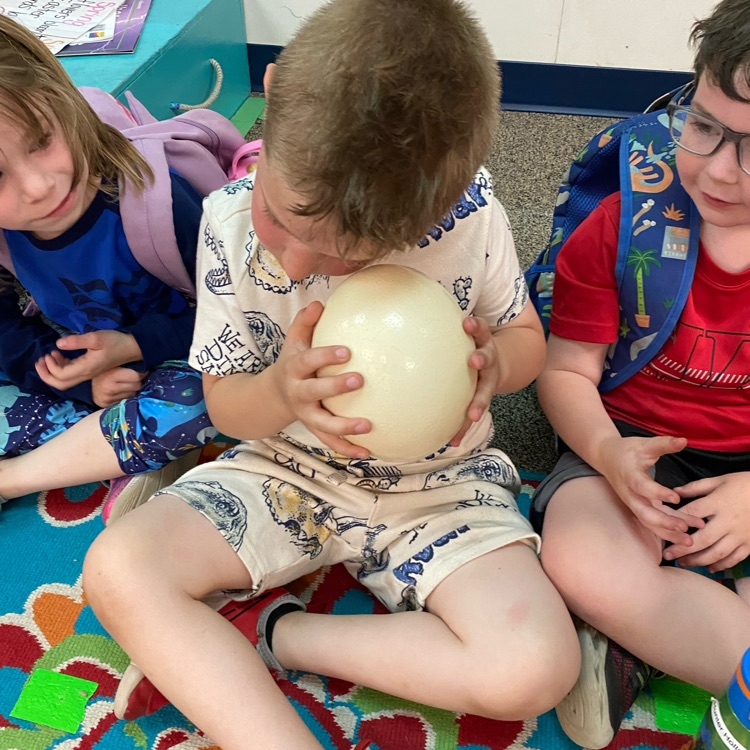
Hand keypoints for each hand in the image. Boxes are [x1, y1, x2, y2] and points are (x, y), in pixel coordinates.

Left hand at [35, 330, 142, 388]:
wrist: (133, 347)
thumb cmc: (116, 342)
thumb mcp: (96, 338)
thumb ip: (76, 341)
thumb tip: (58, 344)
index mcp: (86, 368)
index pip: (61, 375)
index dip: (50, 367)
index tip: (48, 353)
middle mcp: (85, 374)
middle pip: (61, 384)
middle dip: (46, 374)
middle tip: (39, 361)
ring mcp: (88, 374)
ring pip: (65, 380)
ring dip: (53, 370)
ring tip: (49, 356)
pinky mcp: (90, 369)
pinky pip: (71, 374)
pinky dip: (61, 367)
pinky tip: (60, 355)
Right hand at [91, 366, 146, 406]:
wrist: (85, 377)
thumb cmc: (105, 367)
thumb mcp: (115, 362)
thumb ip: (129, 364)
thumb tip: (147, 367)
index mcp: (111, 374)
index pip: (137, 376)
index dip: (141, 373)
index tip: (140, 371)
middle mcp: (108, 388)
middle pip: (137, 386)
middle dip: (136, 382)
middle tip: (129, 378)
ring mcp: (107, 398)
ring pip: (133, 394)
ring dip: (131, 390)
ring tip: (123, 385)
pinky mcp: (106, 405)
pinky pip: (126, 400)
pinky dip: (125, 396)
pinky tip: (119, 392)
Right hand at [274, 301, 370, 457]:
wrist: (273, 396)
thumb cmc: (293, 362)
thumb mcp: (293, 341)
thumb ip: (305, 322)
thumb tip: (319, 302)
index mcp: (294, 369)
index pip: (308, 360)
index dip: (325, 355)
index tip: (347, 351)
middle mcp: (298, 393)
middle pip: (314, 392)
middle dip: (335, 387)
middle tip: (359, 380)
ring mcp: (306, 414)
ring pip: (323, 425)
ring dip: (344, 428)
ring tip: (368, 426)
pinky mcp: (315, 429)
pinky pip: (331, 442)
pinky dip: (348, 449)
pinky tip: (368, 452)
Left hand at [449, 315, 500, 445]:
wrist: (500, 364)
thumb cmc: (465, 346)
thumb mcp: (457, 333)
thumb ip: (436, 325)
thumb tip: (399, 312)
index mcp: (481, 341)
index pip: (480, 329)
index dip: (476, 325)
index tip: (467, 322)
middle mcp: (488, 360)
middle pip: (488, 357)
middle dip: (483, 357)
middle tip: (475, 360)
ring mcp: (488, 381)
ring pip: (485, 391)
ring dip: (478, 402)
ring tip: (471, 414)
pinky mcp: (481, 400)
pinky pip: (471, 415)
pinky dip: (462, 428)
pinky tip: (451, 441)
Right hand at [598, 434, 704, 544]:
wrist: (606, 458)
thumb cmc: (627, 450)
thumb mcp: (644, 444)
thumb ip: (663, 444)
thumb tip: (684, 440)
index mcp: (629, 475)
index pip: (642, 487)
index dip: (658, 493)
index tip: (676, 497)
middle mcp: (629, 494)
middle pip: (644, 513)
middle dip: (665, 523)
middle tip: (685, 529)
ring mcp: (634, 503)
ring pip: (649, 523)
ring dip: (668, 533)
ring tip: (690, 540)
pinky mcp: (640, 507)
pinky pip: (653, 522)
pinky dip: (668, 530)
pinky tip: (687, 534)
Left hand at [663, 473, 749, 571]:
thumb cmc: (745, 484)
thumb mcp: (721, 480)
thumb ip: (697, 487)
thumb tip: (674, 492)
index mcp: (719, 502)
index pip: (693, 513)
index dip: (676, 521)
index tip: (662, 527)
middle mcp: (729, 521)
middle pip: (703, 538)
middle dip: (683, 548)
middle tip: (667, 554)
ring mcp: (740, 534)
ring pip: (718, 552)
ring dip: (698, 560)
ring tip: (683, 563)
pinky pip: (735, 558)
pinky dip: (722, 565)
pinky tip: (710, 568)